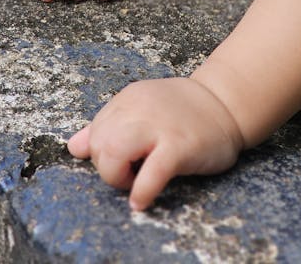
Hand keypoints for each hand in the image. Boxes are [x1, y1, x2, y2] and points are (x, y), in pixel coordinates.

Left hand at [67, 77, 243, 210]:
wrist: (226, 102)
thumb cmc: (183, 111)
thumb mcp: (142, 109)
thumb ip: (110, 125)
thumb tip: (74, 146)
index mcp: (129, 99)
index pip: (95, 131)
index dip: (104, 155)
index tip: (125, 161)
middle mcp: (140, 108)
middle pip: (99, 142)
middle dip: (108, 168)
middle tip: (130, 174)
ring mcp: (160, 126)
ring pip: (113, 151)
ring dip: (118, 177)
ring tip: (134, 183)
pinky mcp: (179, 146)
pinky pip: (150, 173)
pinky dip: (141, 192)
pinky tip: (142, 200)